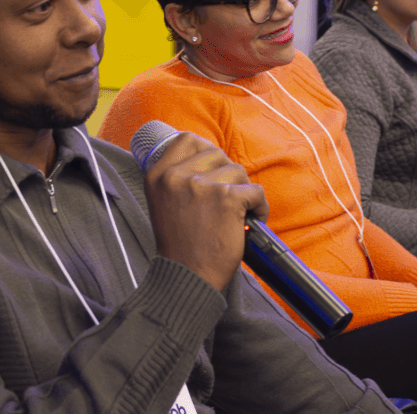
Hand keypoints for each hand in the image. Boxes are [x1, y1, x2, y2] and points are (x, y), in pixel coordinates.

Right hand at [143, 132, 268, 291]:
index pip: (186, 140)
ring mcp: (201, 185)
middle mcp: (175, 176)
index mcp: (157, 175)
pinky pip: (256, 192)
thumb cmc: (180, 244)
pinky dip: (259, 208)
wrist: (186, 277)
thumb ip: (178, 178)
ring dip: (244, 192)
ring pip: (238, 171)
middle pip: (216, 154)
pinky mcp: (227, 198)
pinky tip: (249, 223)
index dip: (206, 152)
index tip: (213, 171)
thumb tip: (208, 155)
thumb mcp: (163, 202)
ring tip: (237, 215)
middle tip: (226, 201)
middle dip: (228, 175)